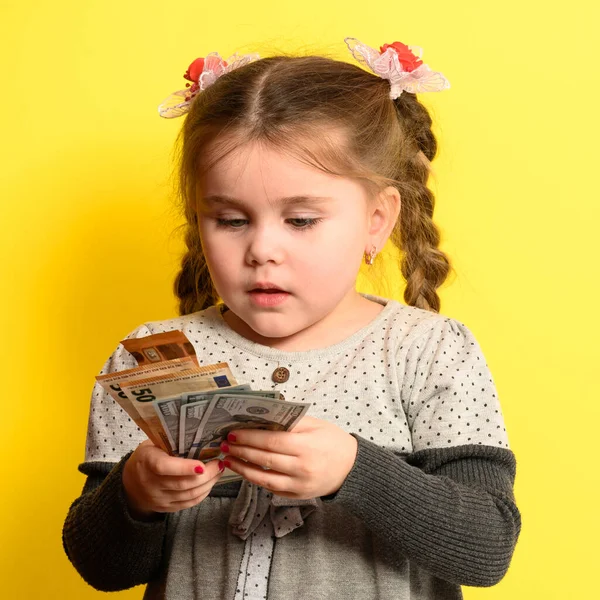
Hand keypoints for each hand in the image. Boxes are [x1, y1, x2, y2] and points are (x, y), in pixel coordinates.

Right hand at [122, 440, 224, 519]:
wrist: (131, 483)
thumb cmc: (147, 456)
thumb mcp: (153, 444)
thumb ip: (171, 442)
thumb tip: (200, 433)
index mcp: (147, 461)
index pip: (164, 467)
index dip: (184, 468)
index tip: (202, 465)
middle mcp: (151, 483)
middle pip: (182, 484)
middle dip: (207, 475)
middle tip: (220, 463)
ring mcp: (158, 498)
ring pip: (189, 495)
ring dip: (208, 483)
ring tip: (219, 471)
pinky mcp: (166, 508)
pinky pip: (188, 504)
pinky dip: (203, 493)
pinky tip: (210, 483)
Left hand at [220, 416, 357, 498]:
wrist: (352, 467)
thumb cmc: (332, 441)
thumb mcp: (314, 425)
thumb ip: (290, 423)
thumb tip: (261, 418)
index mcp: (306, 447)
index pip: (271, 442)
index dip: (249, 438)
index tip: (233, 433)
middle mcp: (301, 468)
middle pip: (264, 460)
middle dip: (241, 451)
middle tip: (225, 444)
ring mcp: (299, 486)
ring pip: (264, 479)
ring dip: (243, 469)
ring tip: (229, 460)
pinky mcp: (297, 497)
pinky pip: (272, 489)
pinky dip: (257, 480)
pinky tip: (246, 471)